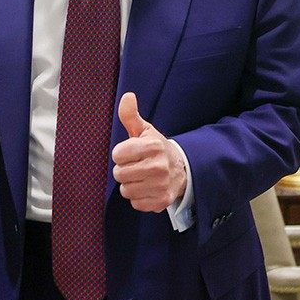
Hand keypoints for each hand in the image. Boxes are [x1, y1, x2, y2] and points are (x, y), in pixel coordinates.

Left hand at [112, 92, 186, 212]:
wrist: (181, 169)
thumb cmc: (156, 148)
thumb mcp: (143, 130)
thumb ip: (130, 115)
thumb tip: (127, 96)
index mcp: (152, 146)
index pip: (117, 155)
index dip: (121, 154)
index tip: (131, 153)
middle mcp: (158, 166)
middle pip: (119, 173)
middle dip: (124, 170)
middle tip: (136, 165)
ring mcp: (161, 185)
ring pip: (126, 190)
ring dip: (130, 184)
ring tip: (142, 177)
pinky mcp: (162, 201)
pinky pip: (135, 203)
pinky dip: (139, 197)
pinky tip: (147, 188)